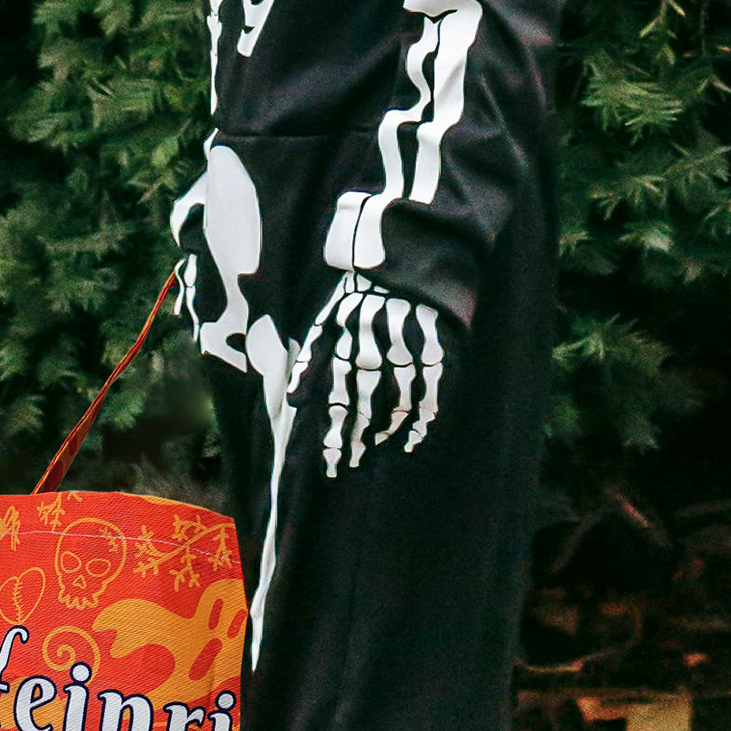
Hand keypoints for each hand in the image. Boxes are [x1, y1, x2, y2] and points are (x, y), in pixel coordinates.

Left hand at [289, 277, 447, 475]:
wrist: (406, 263)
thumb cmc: (359, 297)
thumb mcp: (327, 321)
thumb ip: (310, 362)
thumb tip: (293, 403)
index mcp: (347, 349)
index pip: (338, 404)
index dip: (334, 437)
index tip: (330, 464)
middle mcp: (377, 357)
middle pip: (364, 412)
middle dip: (355, 443)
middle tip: (350, 467)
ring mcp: (408, 358)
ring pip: (395, 409)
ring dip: (383, 437)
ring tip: (373, 457)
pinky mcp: (436, 355)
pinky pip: (429, 398)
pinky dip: (420, 423)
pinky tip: (412, 442)